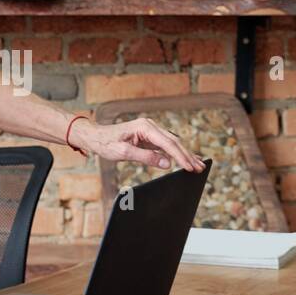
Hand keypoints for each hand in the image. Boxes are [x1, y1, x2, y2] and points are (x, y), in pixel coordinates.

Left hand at [71, 117, 205, 171]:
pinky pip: (165, 145)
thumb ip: (146, 158)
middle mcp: (150, 126)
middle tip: (200, 168)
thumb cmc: (106, 143)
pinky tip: (184, 159)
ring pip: (172, 143)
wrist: (95, 136)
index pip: (168, 144)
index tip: (190, 167)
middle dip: (187, 156)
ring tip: (198, 165)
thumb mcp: (124, 153)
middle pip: (174, 142)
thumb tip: (166, 163)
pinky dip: (176, 153)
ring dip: (184, 154)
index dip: (180, 157)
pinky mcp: (149, 136)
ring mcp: (150, 130)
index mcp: (145, 127)